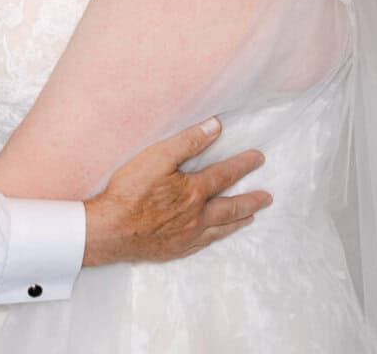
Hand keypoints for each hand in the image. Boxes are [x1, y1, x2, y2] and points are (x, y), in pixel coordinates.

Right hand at [81, 118, 271, 266]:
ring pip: (220, 228)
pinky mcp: (175, 249)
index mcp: (193, 192)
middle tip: (267, 198)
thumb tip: (215, 126)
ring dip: (238, 221)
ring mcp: (186, 236)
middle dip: (250, 200)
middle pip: (230, 207)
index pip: (225, 175)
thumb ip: (187, 141)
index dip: (243, 164)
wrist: (109, 230)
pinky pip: (204, 244)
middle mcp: (196, 216)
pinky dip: (216, 238)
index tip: (259, 158)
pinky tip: (216, 236)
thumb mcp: (157, 157)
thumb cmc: (129, 191)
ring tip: (251, 218)